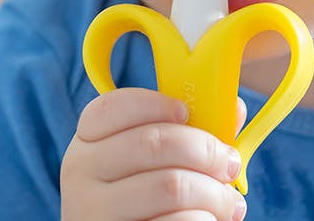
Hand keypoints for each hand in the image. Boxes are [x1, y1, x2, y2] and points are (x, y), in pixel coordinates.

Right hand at [61, 88, 247, 220]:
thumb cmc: (145, 198)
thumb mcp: (153, 162)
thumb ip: (188, 131)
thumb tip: (232, 108)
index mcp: (88, 142)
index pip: (112, 107)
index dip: (155, 103)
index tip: (186, 111)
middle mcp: (81, 174)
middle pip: (153, 142)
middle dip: (206, 150)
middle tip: (229, 163)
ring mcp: (93, 212)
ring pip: (171, 186)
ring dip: (214, 192)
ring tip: (228, 201)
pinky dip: (205, 219)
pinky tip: (211, 219)